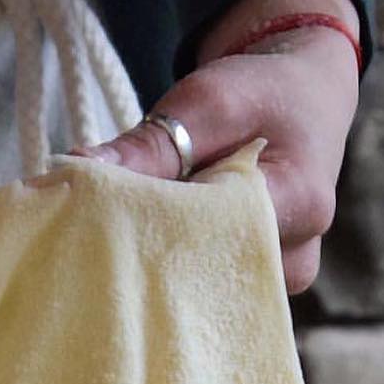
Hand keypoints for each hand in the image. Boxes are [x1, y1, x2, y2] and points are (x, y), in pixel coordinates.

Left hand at [82, 0, 360, 294]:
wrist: (304, 103)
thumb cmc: (261, 96)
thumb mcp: (208, 101)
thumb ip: (151, 144)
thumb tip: (79, 168)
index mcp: (300, 203)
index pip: (213, 231)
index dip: (152, 226)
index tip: (99, 214)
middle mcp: (296, 257)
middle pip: (205, 271)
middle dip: (147, 248)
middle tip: (94, 227)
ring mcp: (278, 281)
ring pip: (202, 286)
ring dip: (158, 259)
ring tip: (124, 232)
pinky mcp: (256, 286)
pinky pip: (206, 287)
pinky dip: (172, 264)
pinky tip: (146, 246)